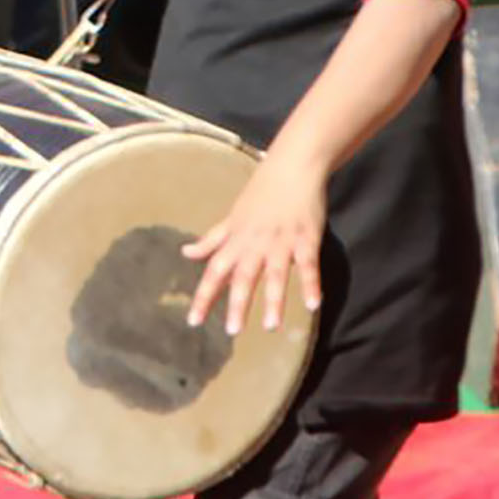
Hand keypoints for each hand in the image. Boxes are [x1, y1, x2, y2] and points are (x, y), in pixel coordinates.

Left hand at [182, 150, 326, 335]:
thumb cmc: (261, 193)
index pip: (214, 272)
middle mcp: (255, 243)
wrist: (293, 166)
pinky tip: (313, 305)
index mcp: (235, 240)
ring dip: (274, 300)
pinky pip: (308, 264)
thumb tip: (185, 253)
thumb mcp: (232, 217)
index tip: (194, 321)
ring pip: (275, 274)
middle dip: (237, 304)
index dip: (204, 296)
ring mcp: (282, 241)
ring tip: (271, 326)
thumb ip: (212, 239)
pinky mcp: (307, 238)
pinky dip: (310, 283)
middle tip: (232, 331)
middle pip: (243, 277)